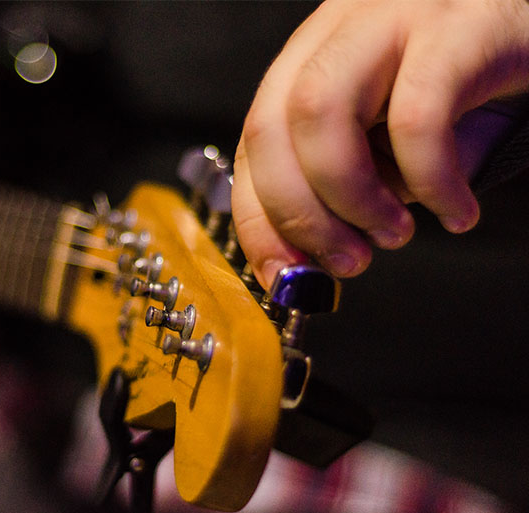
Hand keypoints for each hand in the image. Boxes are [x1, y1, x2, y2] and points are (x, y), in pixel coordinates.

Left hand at [233, 0, 528, 288]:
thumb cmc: (472, 88)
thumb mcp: (393, 143)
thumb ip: (351, 189)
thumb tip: (316, 257)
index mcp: (313, 59)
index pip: (254, 143)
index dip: (257, 219)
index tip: (281, 274)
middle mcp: (339, 32)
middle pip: (270, 127)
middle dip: (297, 216)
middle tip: (345, 262)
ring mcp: (392, 18)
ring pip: (320, 113)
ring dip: (350, 198)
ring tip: (394, 234)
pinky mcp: (458, 27)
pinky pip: (418, 117)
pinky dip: (431, 183)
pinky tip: (456, 211)